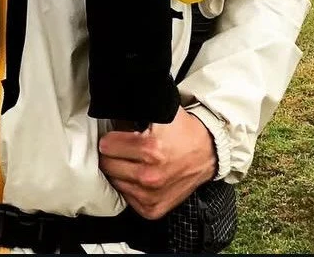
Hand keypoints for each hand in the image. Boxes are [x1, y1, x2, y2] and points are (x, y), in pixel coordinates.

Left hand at [98, 110, 216, 219]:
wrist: (207, 153)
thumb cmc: (183, 132)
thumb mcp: (161, 110)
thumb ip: (135, 105)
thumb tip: (113, 104)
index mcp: (150, 149)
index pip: (106, 146)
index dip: (111, 138)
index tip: (117, 136)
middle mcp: (149, 176)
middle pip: (107, 165)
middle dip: (113, 154)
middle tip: (123, 148)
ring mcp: (150, 196)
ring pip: (114, 181)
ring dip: (120, 171)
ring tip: (133, 161)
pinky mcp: (153, 209)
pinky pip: (126, 198)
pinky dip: (129, 187)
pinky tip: (139, 175)